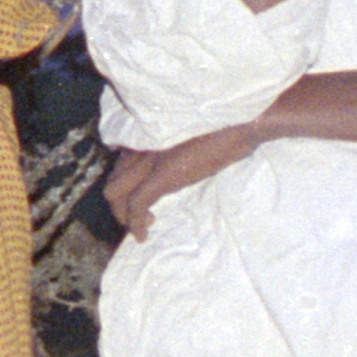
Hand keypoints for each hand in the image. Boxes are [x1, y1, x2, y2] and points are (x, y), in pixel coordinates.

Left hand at [106, 126, 264, 227]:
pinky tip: (142, 236)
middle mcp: (143, 144)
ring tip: (146, 224)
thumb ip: (187, 146)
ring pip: (114, 193)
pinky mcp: (162, 175)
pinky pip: (135, 204)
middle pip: (113, 178)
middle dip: (121, 203)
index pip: (121, 161)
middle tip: (143, 215)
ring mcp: (150, 159)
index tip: (142, 198)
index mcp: (151, 134)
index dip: (126, 184)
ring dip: (124, 215)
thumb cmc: (232, 124)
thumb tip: (201, 161)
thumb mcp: (201, 136)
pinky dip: (134, 224)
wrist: (242, 120)